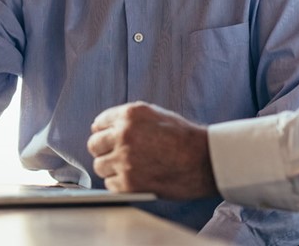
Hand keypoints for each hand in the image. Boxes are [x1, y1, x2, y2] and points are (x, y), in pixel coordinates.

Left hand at [87, 102, 218, 199]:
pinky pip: (109, 184)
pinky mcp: (128, 183)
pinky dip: (120, 183)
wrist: (204, 160)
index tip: (109, 139)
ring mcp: (124, 160)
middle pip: (94, 145)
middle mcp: (124, 135)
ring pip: (99, 166)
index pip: (99, 122)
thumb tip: (101, 126)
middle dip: (104, 150)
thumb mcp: (156, 114)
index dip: (105, 132)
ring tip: (130, 167)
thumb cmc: (184, 138)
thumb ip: (129, 119)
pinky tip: (136, 178)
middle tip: (118, 155)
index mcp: (130, 115)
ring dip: (111, 168)